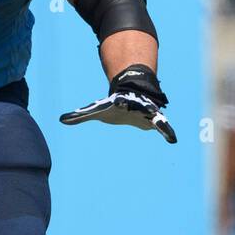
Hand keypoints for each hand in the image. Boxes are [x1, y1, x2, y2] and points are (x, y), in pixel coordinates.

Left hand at [60, 65, 176, 143]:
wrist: (133, 95)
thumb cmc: (113, 105)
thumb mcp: (97, 110)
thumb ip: (80, 115)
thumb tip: (61, 120)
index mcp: (121, 102)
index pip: (120, 101)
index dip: (120, 102)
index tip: (119, 101)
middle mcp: (135, 104)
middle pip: (139, 105)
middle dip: (142, 107)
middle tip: (147, 108)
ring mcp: (146, 110)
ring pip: (154, 114)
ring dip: (158, 119)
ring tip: (165, 127)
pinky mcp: (153, 118)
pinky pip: (162, 125)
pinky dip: (167, 131)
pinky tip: (172, 139)